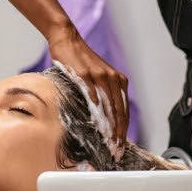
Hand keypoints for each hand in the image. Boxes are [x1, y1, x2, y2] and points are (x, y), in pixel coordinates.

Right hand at [47, 25, 129, 158]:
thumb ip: (103, 94)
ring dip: (111, 129)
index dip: (123, 130)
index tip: (120, 146)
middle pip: (119, 112)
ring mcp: (100, 76)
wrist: (67, 39)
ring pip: (109, 108)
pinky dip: (97, 114)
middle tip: (116, 151)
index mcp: (118, 80)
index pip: (124, 111)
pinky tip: (98, 127)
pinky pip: (94, 98)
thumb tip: (103, 119)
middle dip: (119, 134)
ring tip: (109, 144)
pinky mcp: (86, 75)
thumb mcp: (96, 77)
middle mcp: (112, 78)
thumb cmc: (79, 60)